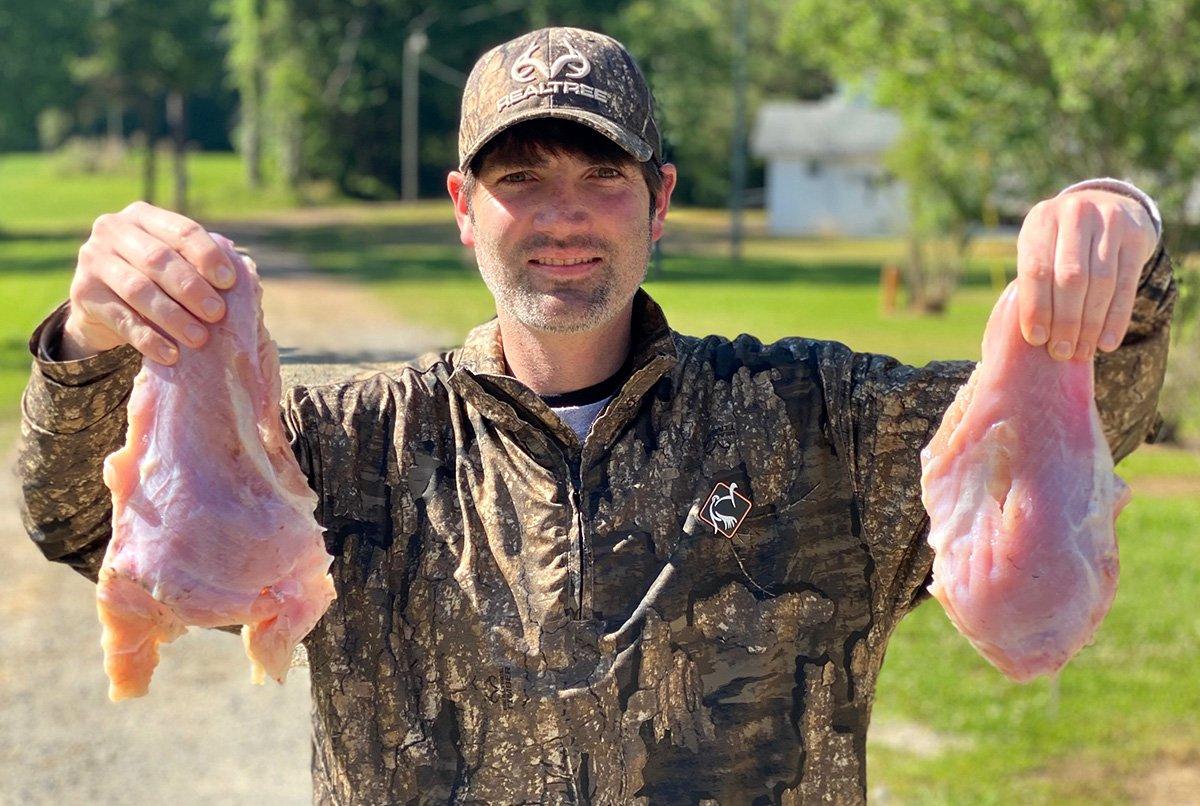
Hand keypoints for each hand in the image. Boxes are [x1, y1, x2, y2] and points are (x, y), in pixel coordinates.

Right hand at [63, 201, 235, 364]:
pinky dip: (148, 339)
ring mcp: (93, 260)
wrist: (103, 305)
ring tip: (199, 338)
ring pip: (138, 289)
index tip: (229, 282)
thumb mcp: (175, 264)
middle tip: (217, 314)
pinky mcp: (82, 293)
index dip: (207, 255)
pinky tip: (170, 354)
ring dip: (173, 316)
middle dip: (192, 288)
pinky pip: (121, 319)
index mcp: (143, 216)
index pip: (181, 230)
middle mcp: (113, 230)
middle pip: (158, 259)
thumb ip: (201, 265)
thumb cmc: (155, 280)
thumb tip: (246, 278)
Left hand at [1016, 189, 1157, 360]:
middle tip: (1061, 352)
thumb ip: (1032, 280)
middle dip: (1065, 321)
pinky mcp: (1136, 236)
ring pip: (1101, 283)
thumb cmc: (1059, 241)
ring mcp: (1109, 221)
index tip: (1036, 339)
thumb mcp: (1039, 247)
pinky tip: (1107, 342)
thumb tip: (1032, 335)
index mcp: (1041, 220)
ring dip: (1091, 324)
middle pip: (1071, 278)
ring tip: (1081, 352)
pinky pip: (1127, 283)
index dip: (1036, 307)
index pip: (1037, 269)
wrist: (1105, 205)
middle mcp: (1075, 214)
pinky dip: (1116, 318)